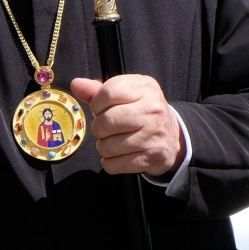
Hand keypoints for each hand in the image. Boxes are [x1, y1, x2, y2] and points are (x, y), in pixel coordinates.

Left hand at [69, 75, 184, 178]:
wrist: (172, 135)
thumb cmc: (141, 110)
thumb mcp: (125, 93)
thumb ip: (98, 89)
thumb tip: (77, 85)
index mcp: (145, 88)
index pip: (108, 93)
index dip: (96, 103)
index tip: (100, 109)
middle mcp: (152, 110)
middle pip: (106, 121)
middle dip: (98, 127)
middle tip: (104, 128)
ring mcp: (153, 135)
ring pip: (108, 146)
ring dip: (103, 146)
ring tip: (111, 141)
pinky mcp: (151, 157)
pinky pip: (115, 165)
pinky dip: (109, 162)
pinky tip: (116, 154)